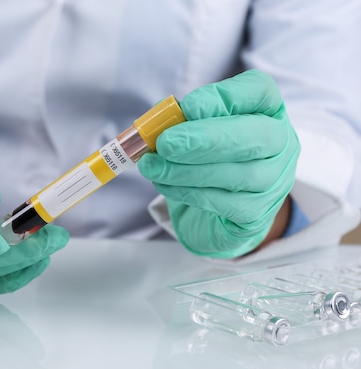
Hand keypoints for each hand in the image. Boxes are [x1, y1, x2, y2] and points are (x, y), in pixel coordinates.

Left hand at [138, 70, 298, 257]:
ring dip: (186, 170)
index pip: (259, 91)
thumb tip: (161, 123)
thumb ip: (184, 119)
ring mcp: (274, 181)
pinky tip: (165, 184)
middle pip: (254, 135)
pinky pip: (224, 203)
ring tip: (153, 166)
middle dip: (204, 139)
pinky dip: (189, 192)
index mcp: (267, 108)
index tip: (188, 107)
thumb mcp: (197, 128)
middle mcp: (280, 143)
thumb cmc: (206, 155)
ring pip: (237, 175)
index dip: (224, 98)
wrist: (218, 206)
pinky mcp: (258, 214)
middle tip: (165, 143)